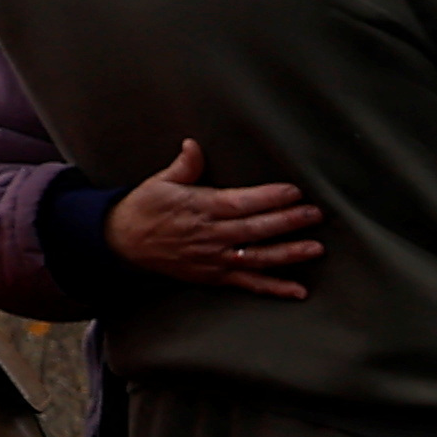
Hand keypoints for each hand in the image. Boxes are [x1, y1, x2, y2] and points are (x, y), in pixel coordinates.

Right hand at [107, 140, 319, 298]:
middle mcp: (210, 235)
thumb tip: (194, 145)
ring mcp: (214, 258)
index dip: (268, 198)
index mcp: (200, 208)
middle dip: (287, 222)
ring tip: (316, 248)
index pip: (240, 203)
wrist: (121, 244)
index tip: (293, 191)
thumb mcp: (160, 182)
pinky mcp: (214, 276)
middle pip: (255, 229)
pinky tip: (299, 291)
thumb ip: (184, 166)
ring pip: (257, 257)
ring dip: (288, 254)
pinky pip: (248, 284)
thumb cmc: (143, 208)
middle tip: (315, 214)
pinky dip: (274, 288)